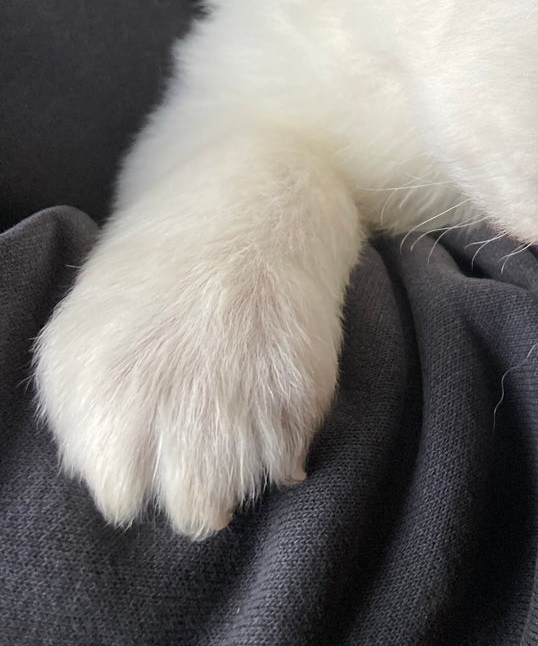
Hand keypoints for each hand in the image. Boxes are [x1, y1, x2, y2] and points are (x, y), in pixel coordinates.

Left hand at [35, 138, 360, 537]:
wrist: (256, 191)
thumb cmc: (169, 258)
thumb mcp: (90, 324)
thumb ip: (93, 409)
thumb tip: (125, 481)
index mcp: (83, 389)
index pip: (118, 493)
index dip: (148, 460)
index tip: (167, 418)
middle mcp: (145, 412)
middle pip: (185, 509)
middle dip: (201, 475)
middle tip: (214, 415)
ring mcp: (221, 409)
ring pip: (236, 496)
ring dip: (247, 461)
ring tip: (248, 397)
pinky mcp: (290, 397)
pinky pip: (290, 459)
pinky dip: (290, 432)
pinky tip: (278, 377)